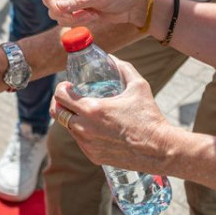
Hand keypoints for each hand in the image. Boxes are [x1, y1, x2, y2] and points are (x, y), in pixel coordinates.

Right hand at [44, 0, 146, 25]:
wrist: (131, 5)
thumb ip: (77, 2)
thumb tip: (57, 7)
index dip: (54, 7)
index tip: (65, 13)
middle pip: (52, 10)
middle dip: (67, 16)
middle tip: (84, 15)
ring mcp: (72, 5)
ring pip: (60, 19)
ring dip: (76, 21)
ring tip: (92, 15)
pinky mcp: (78, 15)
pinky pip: (71, 24)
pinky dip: (81, 24)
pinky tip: (94, 17)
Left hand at [52, 58, 173, 170]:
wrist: (159, 150)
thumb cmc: (149, 117)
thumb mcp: (138, 86)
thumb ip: (123, 68)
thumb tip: (112, 58)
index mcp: (92, 109)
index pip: (60, 96)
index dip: (61, 88)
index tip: (69, 85)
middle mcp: (84, 128)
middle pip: (56, 113)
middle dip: (59, 103)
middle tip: (71, 98)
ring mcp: (87, 144)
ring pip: (68, 128)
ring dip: (73, 118)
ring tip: (89, 112)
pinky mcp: (93, 156)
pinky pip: (81, 141)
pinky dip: (84, 132)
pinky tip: (98, 127)